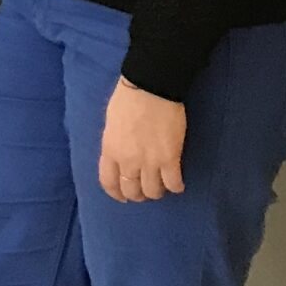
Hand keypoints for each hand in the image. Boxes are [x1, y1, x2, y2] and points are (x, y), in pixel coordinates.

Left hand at [98, 78, 186, 201]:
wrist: (150, 88)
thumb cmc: (128, 100)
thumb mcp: (111, 124)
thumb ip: (115, 144)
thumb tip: (120, 157)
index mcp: (110, 150)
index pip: (109, 182)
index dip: (116, 193)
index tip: (122, 197)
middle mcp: (128, 160)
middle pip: (132, 190)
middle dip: (138, 194)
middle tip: (145, 190)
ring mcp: (149, 161)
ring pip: (153, 191)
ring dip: (157, 191)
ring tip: (161, 185)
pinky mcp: (170, 159)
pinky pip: (173, 183)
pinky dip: (176, 186)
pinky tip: (177, 183)